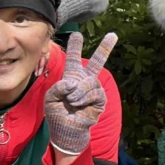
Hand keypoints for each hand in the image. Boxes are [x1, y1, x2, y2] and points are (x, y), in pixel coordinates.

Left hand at [43, 30, 117, 158]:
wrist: (66, 130)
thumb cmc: (57, 113)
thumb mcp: (51, 98)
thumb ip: (58, 87)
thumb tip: (72, 84)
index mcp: (71, 77)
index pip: (73, 59)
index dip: (75, 47)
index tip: (77, 34)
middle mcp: (84, 80)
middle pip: (97, 61)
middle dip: (106, 48)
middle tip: (113, 35)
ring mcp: (94, 89)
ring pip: (90, 81)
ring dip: (78, 92)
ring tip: (72, 100)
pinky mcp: (99, 99)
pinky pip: (94, 93)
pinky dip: (83, 98)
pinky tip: (77, 104)